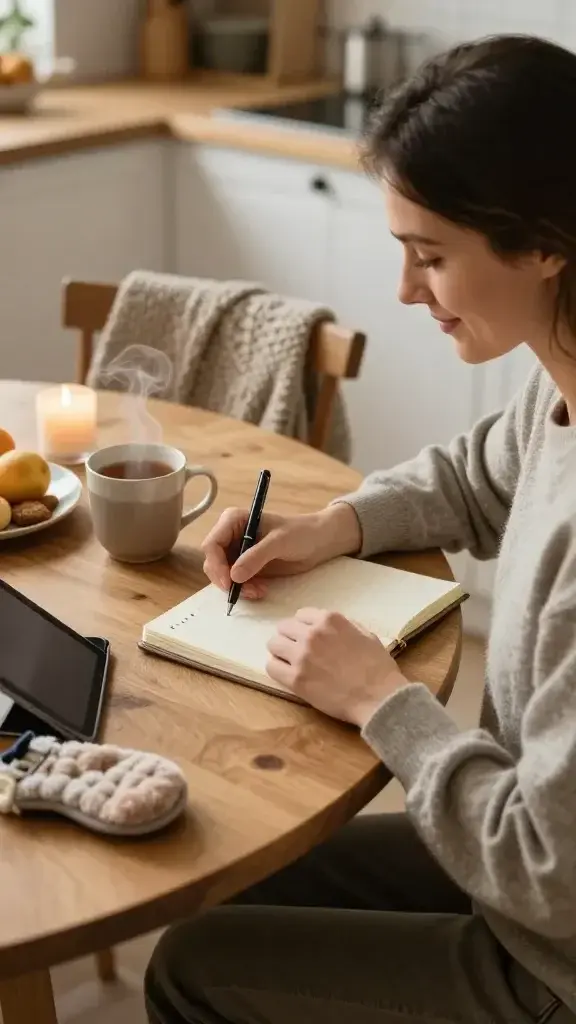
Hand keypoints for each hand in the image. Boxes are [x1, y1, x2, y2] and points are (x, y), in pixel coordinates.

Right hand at [201, 503, 360, 599]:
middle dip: (226, 579)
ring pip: (223, 575)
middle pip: (213, 562)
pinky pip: (236, 582)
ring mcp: (237, 552)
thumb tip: (234, 576)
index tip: (229, 582)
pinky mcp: (246, 566)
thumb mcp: (279, 542)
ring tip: (258, 591)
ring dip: (237, 587)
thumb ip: (256, 557)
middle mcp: (231, 535)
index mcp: (234, 520)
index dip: (216, 564)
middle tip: (246, 592)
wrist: (319, 542)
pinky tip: (260, 590)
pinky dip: (244, 589)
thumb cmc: (301, 533)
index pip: (212, 544)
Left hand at [267, 608, 408, 726]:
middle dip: (289, 637)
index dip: (304, 626)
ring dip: (280, 652)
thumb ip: (343, 626)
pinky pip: (271, 667)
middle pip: (283, 627)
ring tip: (289, 662)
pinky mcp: (295, 679)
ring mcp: (301, 656)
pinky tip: (286, 674)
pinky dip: (277, 669)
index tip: (307, 636)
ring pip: (273, 644)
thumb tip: (328, 627)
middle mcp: (312, 633)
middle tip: (297, 650)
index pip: (301, 614)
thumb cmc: (378, 667)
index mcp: (330, 620)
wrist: (378, 697)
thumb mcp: (365, 634)